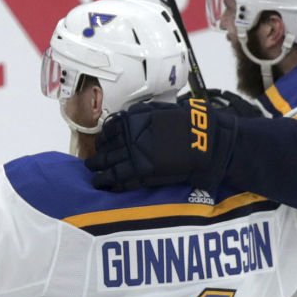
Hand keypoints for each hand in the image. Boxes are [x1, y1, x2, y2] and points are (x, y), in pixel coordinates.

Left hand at [88, 96, 240, 193]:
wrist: (205, 140)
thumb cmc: (187, 122)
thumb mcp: (160, 110)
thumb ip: (140, 114)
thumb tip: (124, 119)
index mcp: (132, 122)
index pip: (108, 132)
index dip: (103, 140)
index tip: (101, 145)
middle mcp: (129, 139)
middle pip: (105, 151)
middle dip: (96, 159)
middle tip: (91, 164)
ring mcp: (135, 157)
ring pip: (108, 167)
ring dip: (98, 174)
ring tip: (95, 179)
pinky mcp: (143, 174)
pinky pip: (121, 180)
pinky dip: (112, 184)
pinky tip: (107, 186)